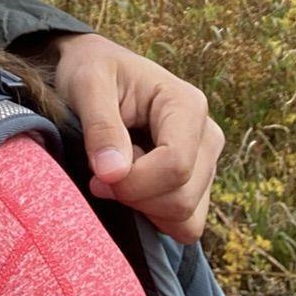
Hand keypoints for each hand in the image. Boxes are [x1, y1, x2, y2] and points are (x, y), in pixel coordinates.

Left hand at [45, 33, 223, 242]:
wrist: (96, 70)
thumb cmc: (91, 70)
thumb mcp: (87, 84)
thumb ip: (100, 126)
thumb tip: (113, 173)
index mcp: (187, 105)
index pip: (176, 165)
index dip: (134, 183)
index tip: (98, 175)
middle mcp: (207, 136)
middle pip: (182, 198)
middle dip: (135, 197)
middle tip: (102, 173)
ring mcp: (206, 163)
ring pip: (187, 218)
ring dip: (144, 207)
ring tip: (121, 172)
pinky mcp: (196, 185)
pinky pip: (184, 224)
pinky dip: (153, 216)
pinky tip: (132, 186)